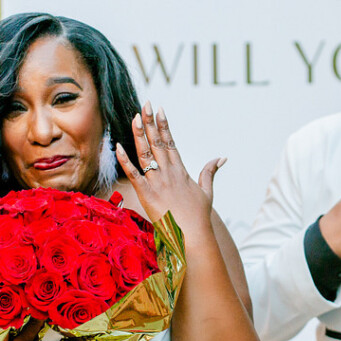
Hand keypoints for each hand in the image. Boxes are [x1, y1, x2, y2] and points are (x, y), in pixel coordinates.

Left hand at [115, 101, 222, 234]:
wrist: (193, 236)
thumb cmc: (199, 217)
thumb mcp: (207, 191)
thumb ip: (210, 172)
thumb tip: (222, 158)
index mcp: (181, 171)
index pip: (171, 142)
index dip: (164, 125)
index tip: (160, 110)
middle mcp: (169, 173)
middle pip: (158, 142)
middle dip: (151, 122)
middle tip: (146, 104)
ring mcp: (158, 183)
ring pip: (146, 153)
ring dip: (140, 134)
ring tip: (135, 116)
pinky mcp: (147, 194)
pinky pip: (134, 174)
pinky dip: (125, 161)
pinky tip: (118, 147)